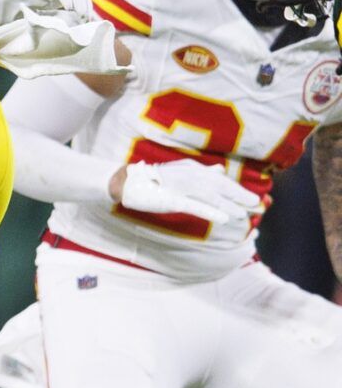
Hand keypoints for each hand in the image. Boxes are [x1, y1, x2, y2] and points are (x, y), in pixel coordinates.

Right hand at [115, 160, 261, 225]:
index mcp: (194, 169)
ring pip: (211, 196)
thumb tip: (219, 170)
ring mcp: (181, 186)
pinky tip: (224, 218)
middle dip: (240, 196)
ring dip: (229, 205)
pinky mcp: (172, 198)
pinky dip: (211, 211)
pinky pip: (195, 205)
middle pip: (220, 186)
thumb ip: (202, 173)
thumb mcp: (181, 173)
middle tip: (258, 205)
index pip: (221, 180)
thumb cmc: (154, 179)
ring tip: (245, 215)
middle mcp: (190, 175)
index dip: (237, 190)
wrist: (129, 182)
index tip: (253, 199)